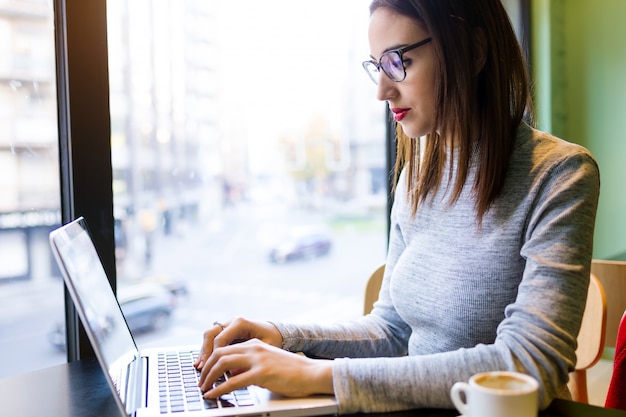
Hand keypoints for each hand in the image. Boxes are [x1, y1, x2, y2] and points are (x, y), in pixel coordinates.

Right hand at [194, 317, 282, 369]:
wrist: (276, 332)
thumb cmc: (272, 339)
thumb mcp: (265, 348)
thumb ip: (249, 358)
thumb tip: (232, 373)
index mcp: (241, 323)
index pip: (221, 338)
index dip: (214, 354)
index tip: (212, 369)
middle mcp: (232, 322)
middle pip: (211, 334)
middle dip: (205, 352)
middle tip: (202, 369)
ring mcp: (227, 326)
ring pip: (209, 336)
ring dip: (203, 352)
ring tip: (199, 368)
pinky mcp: (226, 332)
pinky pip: (212, 340)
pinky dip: (206, 351)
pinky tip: (202, 363)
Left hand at [197, 338, 333, 397]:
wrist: (310, 373)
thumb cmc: (291, 372)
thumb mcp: (267, 363)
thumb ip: (249, 366)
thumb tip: (232, 376)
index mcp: (255, 344)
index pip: (225, 348)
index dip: (211, 360)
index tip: (205, 372)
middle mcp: (254, 348)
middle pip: (220, 354)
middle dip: (206, 368)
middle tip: (201, 381)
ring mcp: (258, 360)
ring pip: (223, 364)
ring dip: (209, 377)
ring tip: (204, 388)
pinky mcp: (262, 373)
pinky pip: (233, 382)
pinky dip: (219, 388)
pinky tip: (213, 394)